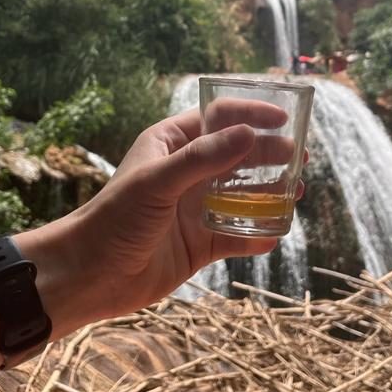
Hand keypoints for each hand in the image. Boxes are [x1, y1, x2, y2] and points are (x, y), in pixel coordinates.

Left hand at [64, 101, 298, 319]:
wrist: (91, 276)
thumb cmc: (115, 218)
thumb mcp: (157, 181)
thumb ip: (203, 158)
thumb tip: (249, 134)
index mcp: (172, 144)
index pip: (217, 118)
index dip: (251, 115)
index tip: (283, 120)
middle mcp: (187, 172)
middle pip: (237, 155)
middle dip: (269, 155)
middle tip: (300, 158)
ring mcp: (195, 207)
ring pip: (242, 194)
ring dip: (270, 193)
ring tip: (298, 191)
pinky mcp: (200, 242)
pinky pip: (236, 234)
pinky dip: (256, 234)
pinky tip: (274, 234)